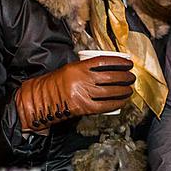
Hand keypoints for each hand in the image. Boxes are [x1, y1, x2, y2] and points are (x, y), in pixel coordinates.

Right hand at [14, 56, 134, 129]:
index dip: (119, 62)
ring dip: (123, 90)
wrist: (39, 101)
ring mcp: (83, 95)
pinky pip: (105, 105)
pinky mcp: (83, 108)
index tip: (128, 63)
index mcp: (78, 67)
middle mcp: (81, 80)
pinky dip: (116, 103)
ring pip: (110, 91)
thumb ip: (87, 68)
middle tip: (131, 77)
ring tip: (129, 89)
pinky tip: (122, 101)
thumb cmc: (54, 84)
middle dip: (125, 77)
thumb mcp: (70, 69)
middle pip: (110, 77)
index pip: (104, 62)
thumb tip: (107, 68)